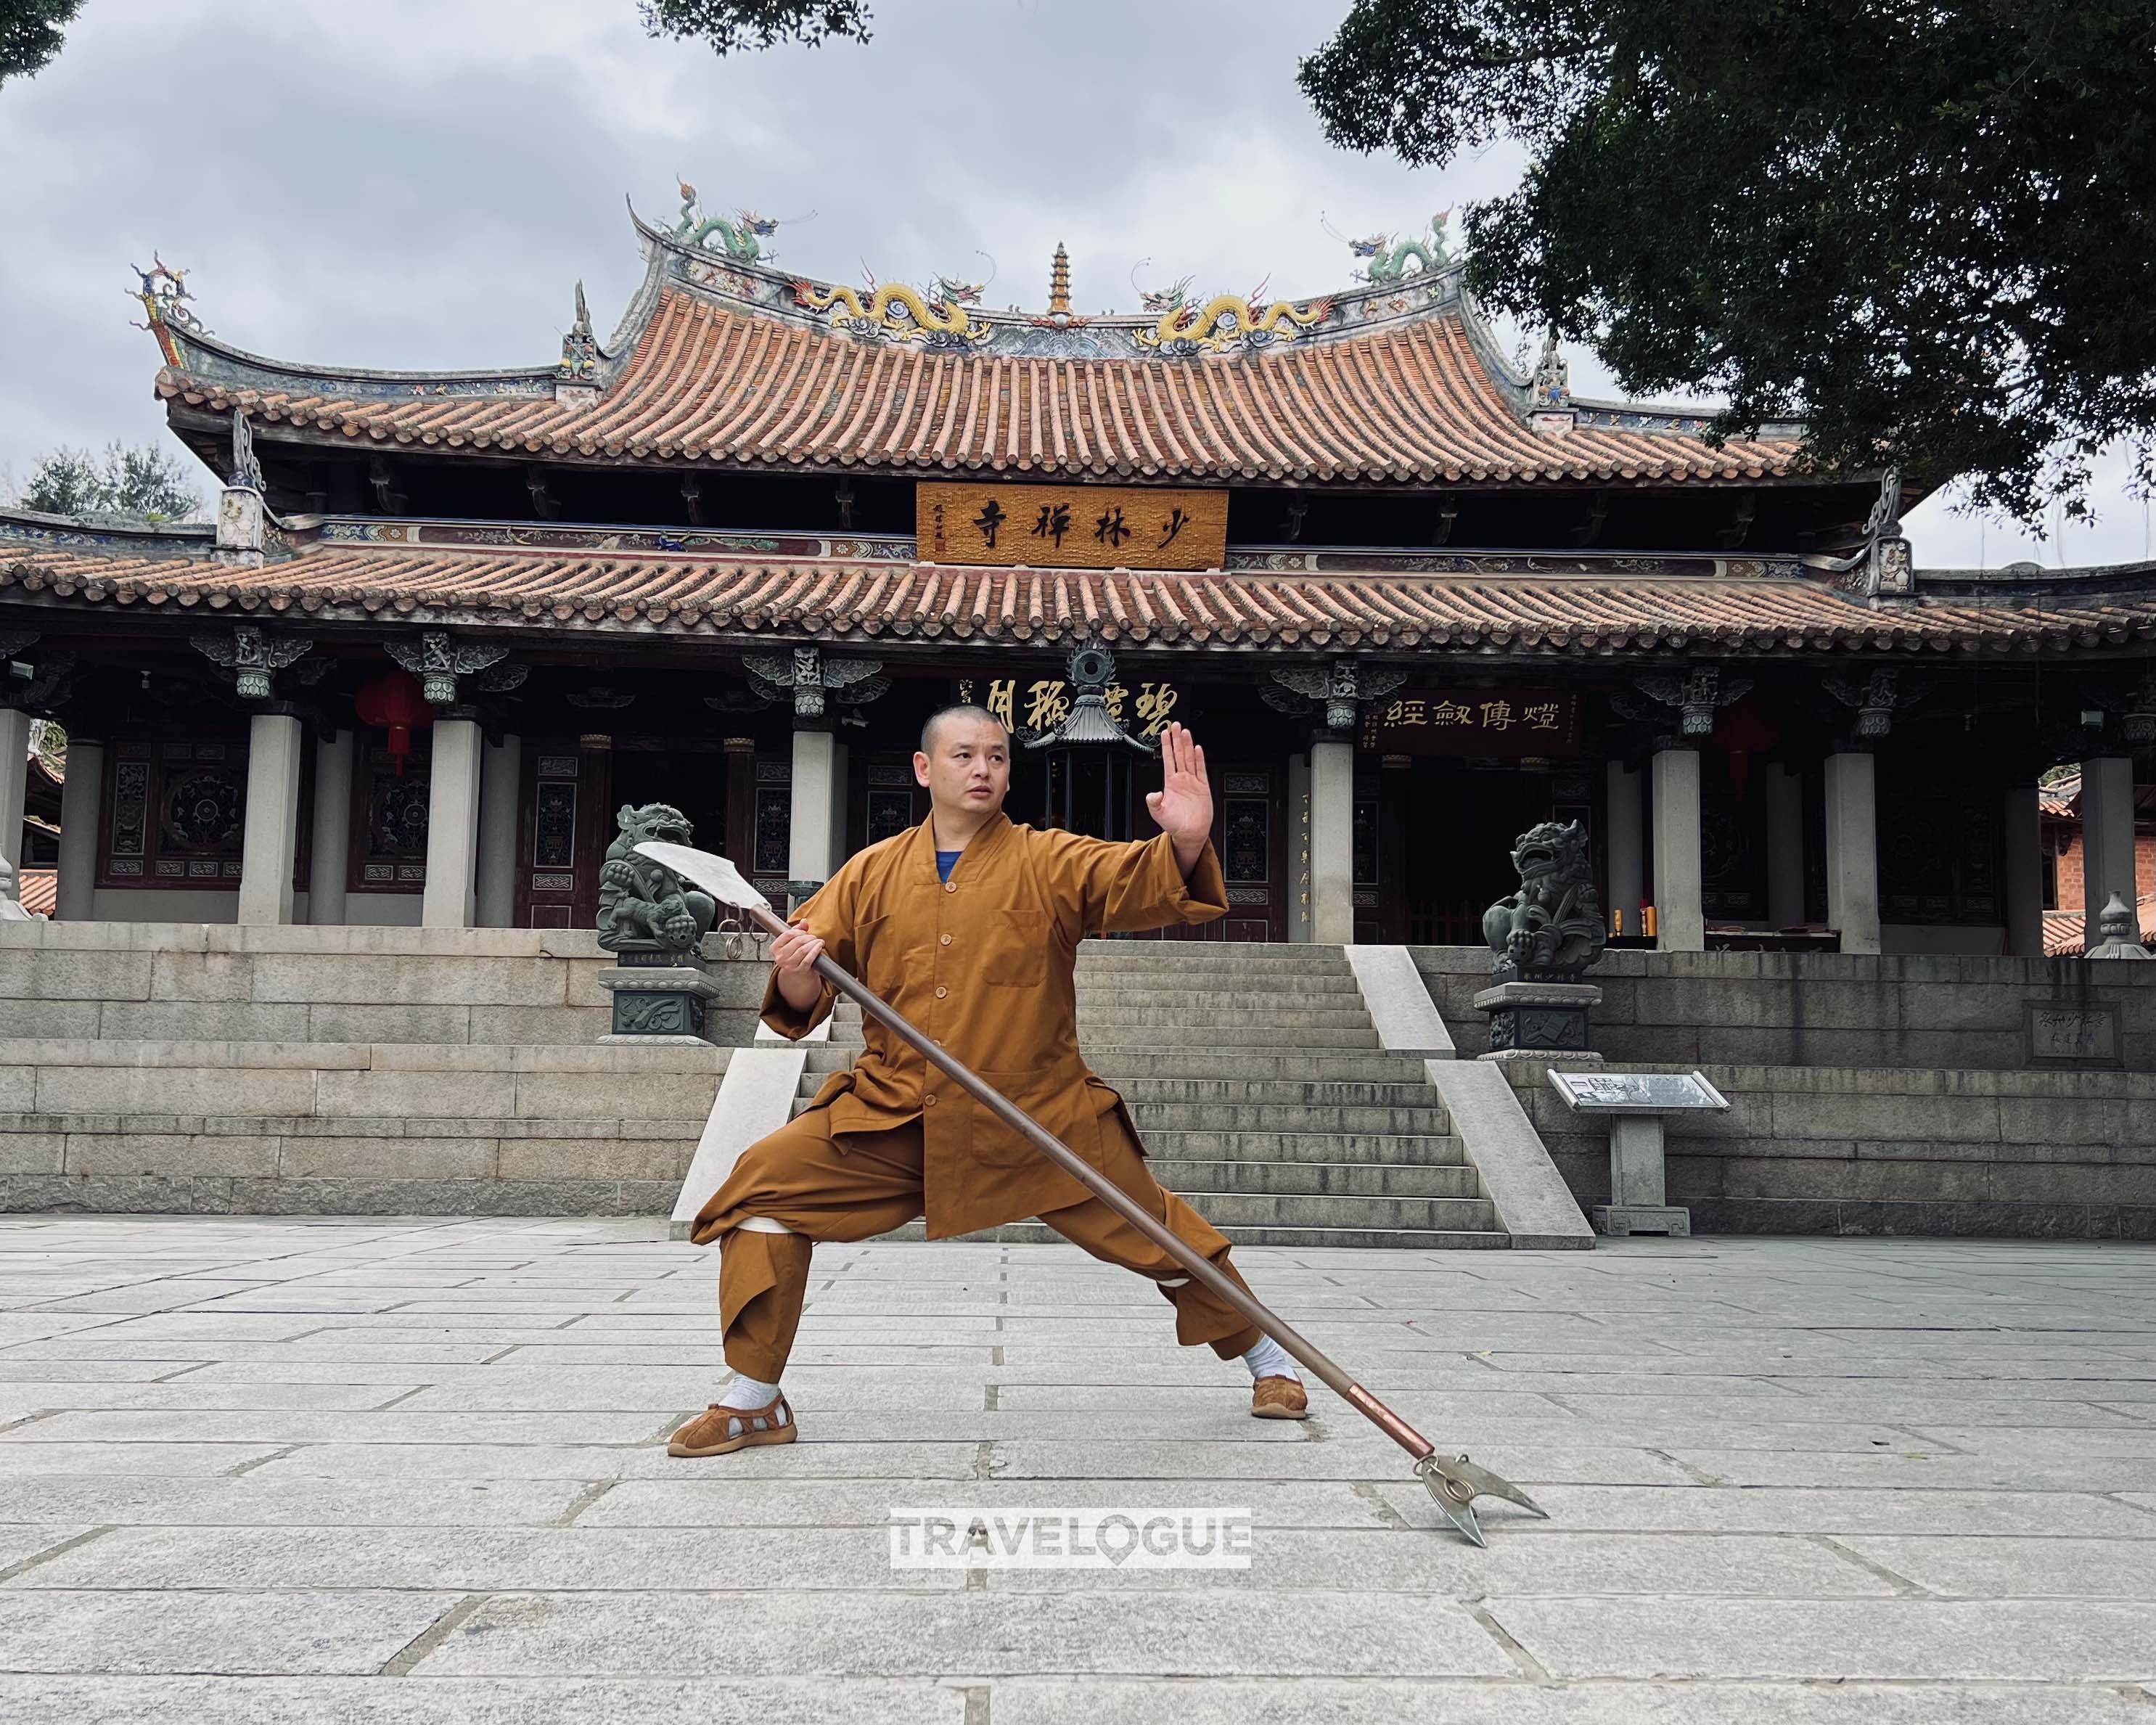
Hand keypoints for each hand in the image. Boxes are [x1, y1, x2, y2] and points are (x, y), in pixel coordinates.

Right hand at [770, 919, 825, 975]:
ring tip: (818, 941)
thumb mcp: (791, 943)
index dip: (799, 931)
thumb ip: (797, 930)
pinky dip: (816, 951)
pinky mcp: (800, 970)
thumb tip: (804, 922)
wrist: (797, 975)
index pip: (788, 934)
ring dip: (814, 943)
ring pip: (804, 949)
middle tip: (813, 937)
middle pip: (797, 941)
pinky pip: (809, 958)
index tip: (804, 932)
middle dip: (808, 937)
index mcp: (775, 948)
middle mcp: (780, 957)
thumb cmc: (794, 956)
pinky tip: (819, 947)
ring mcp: (790, 965)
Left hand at [1145, 722, 1211, 850]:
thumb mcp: (1158, 813)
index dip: (1166, 746)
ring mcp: (1192, 782)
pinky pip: (1201, 770)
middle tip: (1176, 725)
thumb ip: (1153, 802)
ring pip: (1190, 759)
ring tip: (1185, 732)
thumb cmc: (1174, 824)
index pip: (1168, 759)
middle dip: (1177, 739)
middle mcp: (1181, 780)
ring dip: (1188, 745)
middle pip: (1179, 754)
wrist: (1190, 833)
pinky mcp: (1203, 787)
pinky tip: (1198, 749)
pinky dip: (1200, 759)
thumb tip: (1153, 793)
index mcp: (1170, 783)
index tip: (1164, 733)